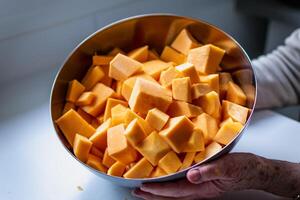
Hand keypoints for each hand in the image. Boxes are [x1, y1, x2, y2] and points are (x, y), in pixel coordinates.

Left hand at [132, 153, 271, 199]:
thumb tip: (192, 175)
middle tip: (136, 191)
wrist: (255, 171)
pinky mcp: (203, 182)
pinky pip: (182, 187)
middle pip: (172, 195)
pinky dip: (169, 186)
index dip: (159, 189)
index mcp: (203, 187)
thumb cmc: (244, 168)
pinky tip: (165, 182)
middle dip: (153, 194)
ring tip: (144, 190)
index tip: (143, 187)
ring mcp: (201, 187)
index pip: (176, 190)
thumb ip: (210, 171)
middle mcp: (199, 190)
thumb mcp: (229, 166)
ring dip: (159, 191)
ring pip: (175, 193)